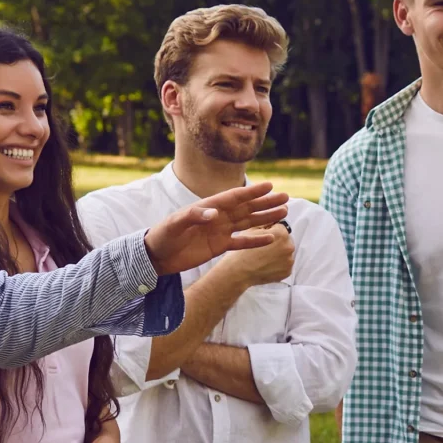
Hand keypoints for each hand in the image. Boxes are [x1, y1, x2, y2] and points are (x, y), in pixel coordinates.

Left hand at [145, 182, 291, 274]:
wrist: (157, 256)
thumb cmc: (163, 235)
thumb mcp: (175, 224)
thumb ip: (194, 216)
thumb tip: (215, 213)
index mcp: (208, 206)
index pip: (234, 197)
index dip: (252, 191)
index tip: (269, 186)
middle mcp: (218, 216)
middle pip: (247, 207)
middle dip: (266, 202)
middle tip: (286, 197)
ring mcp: (220, 231)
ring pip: (248, 222)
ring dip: (265, 217)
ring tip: (284, 212)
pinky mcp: (219, 246)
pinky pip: (241, 242)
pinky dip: (256, 241)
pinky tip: (270, 238)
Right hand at [213, 223, 295, 288]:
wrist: (239, 271)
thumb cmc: (243, 249)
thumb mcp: (252, 229)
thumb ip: (267, 219)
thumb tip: (281, 210)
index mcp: (281, 232)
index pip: (281, 227)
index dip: (271, 231)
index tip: (262, 237)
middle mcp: (289, 245)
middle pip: (286, 240)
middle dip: (277, 242)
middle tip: (263, 249)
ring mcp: (289, 260)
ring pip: (286, 252)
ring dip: (279, 253)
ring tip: (264, 257)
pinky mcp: (288, 272)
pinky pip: (286, 265)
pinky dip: (279, 264)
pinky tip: (267, 264)